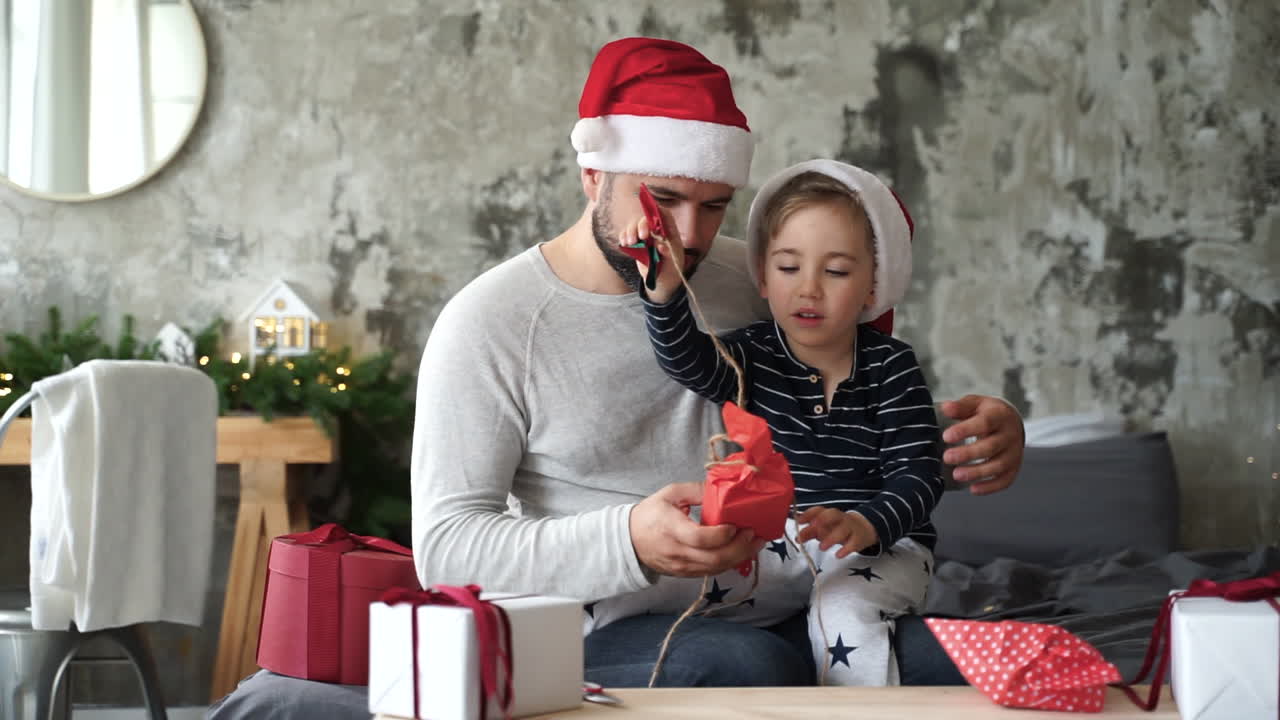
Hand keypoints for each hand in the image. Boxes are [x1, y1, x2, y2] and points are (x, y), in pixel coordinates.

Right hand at [618, 213, 685, 302]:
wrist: (662, 278)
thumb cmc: (672, 266)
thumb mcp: (673, 260)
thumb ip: (668, 253)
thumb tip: (661, 246)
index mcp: (669, 230)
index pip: (664, 214)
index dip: (657, 211)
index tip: (652, 216)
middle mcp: (655, 229)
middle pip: (647, 219)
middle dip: (642, 225)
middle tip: (642, 236)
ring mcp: (644, 235)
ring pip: (634, 226)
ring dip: (631, 232)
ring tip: (630, 242)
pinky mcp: (634, 242)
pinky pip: (626, 235)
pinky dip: (624, 237)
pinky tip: (624, 243)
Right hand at [629, 482, 766, 576]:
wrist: (629, 541)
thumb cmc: (650, 514)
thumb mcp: (669, 494)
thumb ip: (695, 491)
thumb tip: (721, 489)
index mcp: (671, 528)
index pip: (700, 538)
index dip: (722, 534)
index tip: (736, 525)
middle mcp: (677, 551)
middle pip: (714, 558)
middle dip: (740, 548)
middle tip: (754, 534)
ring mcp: (681, 566)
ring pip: (716, 568)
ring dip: (739, 557)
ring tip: (755, 544)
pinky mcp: (684, 573)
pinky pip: (711, 572)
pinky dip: (728, 563)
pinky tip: (740, 552)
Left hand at [795, 507, 877, 557]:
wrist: (863, 529)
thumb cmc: (838, 527)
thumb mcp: (824, 529)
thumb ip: (810, 532)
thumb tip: (797, 538)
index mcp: (829, 514)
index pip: (819, 510)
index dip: (809, 514)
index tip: (800, 521)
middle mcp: (840, 518)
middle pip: (832, 514)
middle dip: (822, 519)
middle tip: (813, 527)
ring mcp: (850, 528)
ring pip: (842, 529)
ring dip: (831, 538)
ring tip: (822, 547)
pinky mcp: (858, 539)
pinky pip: (853, 543)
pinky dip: (845, 549)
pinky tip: (838, 555)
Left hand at [939, 395, 1025, 494]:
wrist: (1011, 421)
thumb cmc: (987, 413)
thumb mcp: (975, 404)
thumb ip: (960, 407)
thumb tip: (946, 407)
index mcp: (999, 416)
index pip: (984, 423)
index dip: (965, 430)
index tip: (946, 436)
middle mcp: (1010, 435)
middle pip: (991, 447)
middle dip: (968, 454)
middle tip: (947, 457)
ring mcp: (1014, 452)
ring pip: (998, 465)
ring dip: (977, 472)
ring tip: (957, 474)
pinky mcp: (1014, 467)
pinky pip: (1005, 480)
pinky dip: (990, 487)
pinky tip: (973, 489)